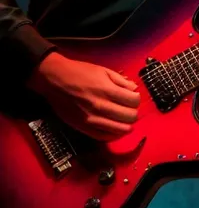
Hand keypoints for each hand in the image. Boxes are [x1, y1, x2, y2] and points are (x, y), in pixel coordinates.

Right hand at [26, 52, 140, 140]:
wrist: (54, 80)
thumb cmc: (78, 72)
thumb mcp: (103, 70)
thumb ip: (121, 81)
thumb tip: (135, 89)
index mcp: (106, 90)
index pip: (134, 101)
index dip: (136, 99)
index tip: (132, 97)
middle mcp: (100, 106)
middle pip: (130, 117)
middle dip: (133, 112)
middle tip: (129, 108)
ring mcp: (92, 120)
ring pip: (121, 130)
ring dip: (126, 124)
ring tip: (123, 118)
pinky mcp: (84, 128)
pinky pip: (105, 137)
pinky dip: (114, 134)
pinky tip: (115, 127)